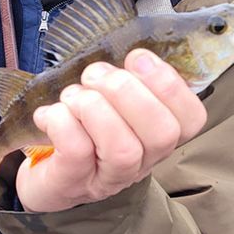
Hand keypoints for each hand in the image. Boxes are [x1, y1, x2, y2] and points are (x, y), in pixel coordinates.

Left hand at [16, 49, 206, 212]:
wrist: (41, 173)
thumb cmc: (81, 126)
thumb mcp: (109, 100)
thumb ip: (126, 78)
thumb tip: (130, 49)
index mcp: (157, 136)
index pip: (192, 119)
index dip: (170, 84)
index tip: (137, 58)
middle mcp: (142, 162)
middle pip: (162, 133)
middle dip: (127, 91)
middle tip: (95, 74)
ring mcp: (109, 178)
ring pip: (122, 147)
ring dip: (93, 107)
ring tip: (72, 95)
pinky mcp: (73, 184)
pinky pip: (76, 152)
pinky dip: (62, 122)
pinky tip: (49, 113)